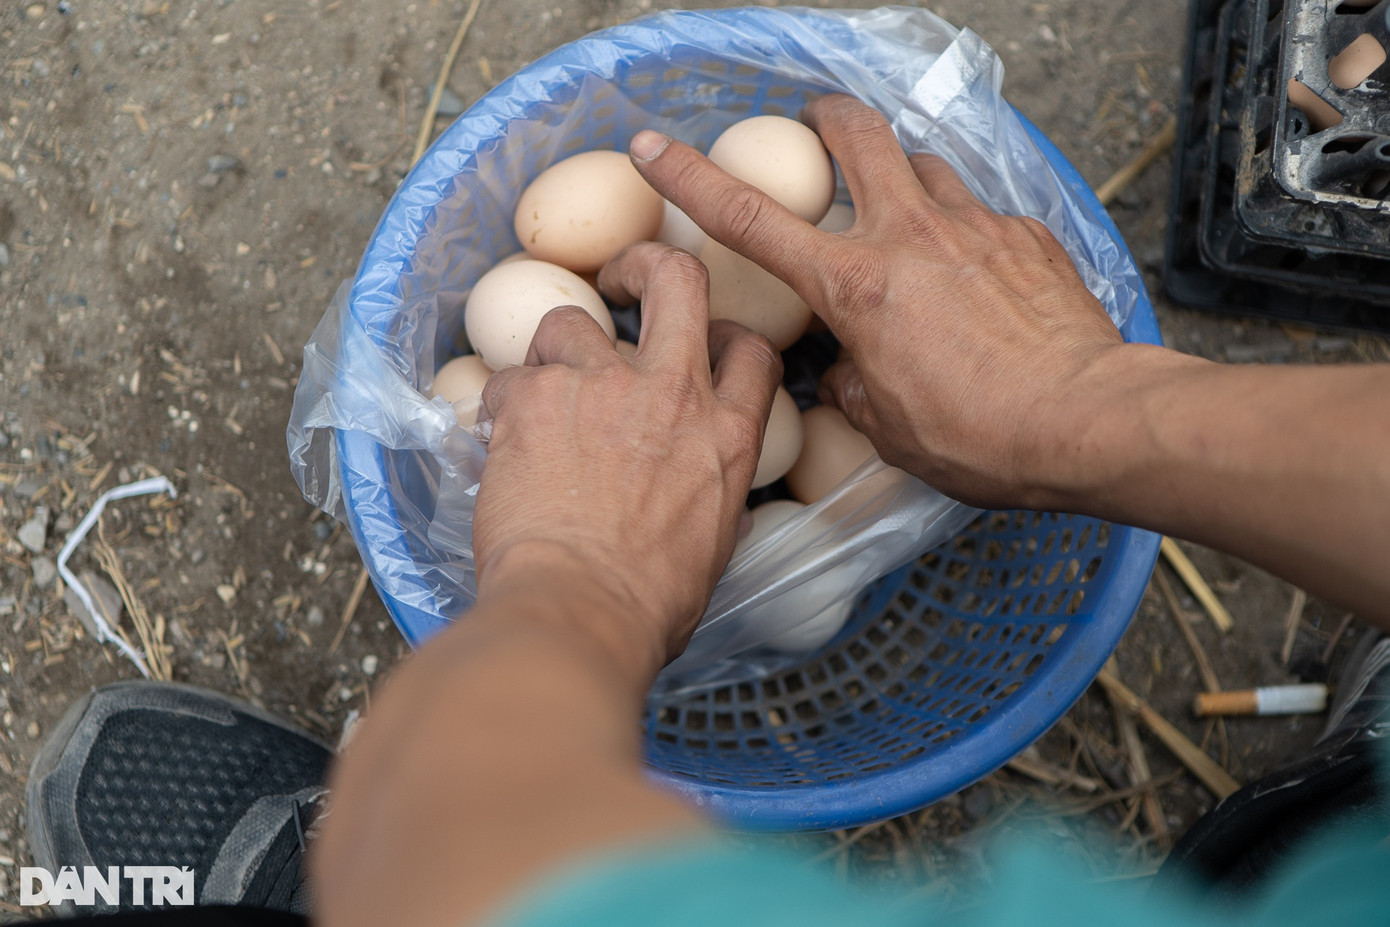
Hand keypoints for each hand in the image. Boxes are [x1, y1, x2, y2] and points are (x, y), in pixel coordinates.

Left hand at [473, 243, 780, 673]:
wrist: (577, 610)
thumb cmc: (645, 604)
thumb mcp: (712, 550)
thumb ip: (711, 501)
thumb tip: (710, 505)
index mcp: (728, 436)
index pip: (752, 351)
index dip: (727, 335)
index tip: (704, 339)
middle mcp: (673, 394)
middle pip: (678, 279)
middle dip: (646, 266)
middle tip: (621, 281)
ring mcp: (601, 386)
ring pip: (570, 322)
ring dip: (552, 353)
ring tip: (537, 398)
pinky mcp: (535, 396)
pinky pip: (510, 377)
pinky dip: (501, 405)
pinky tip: (497, 443)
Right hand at [628, 95, 1124, 509]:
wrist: (1087, 419)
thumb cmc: (981, 436)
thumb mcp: (887, 427)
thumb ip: (853, 382)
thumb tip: (851, 367)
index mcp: (856, 286)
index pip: (751, 219)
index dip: (691, 178)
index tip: (655, 144)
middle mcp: (911, 236)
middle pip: (857, 136)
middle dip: (826, 118)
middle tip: (816, 123)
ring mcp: (975, 226)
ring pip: (925, 166)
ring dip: (903, 177)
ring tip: (904, 211)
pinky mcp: (1028, 235)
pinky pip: (983, 215)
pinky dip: (966, 232)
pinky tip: (977, 272)